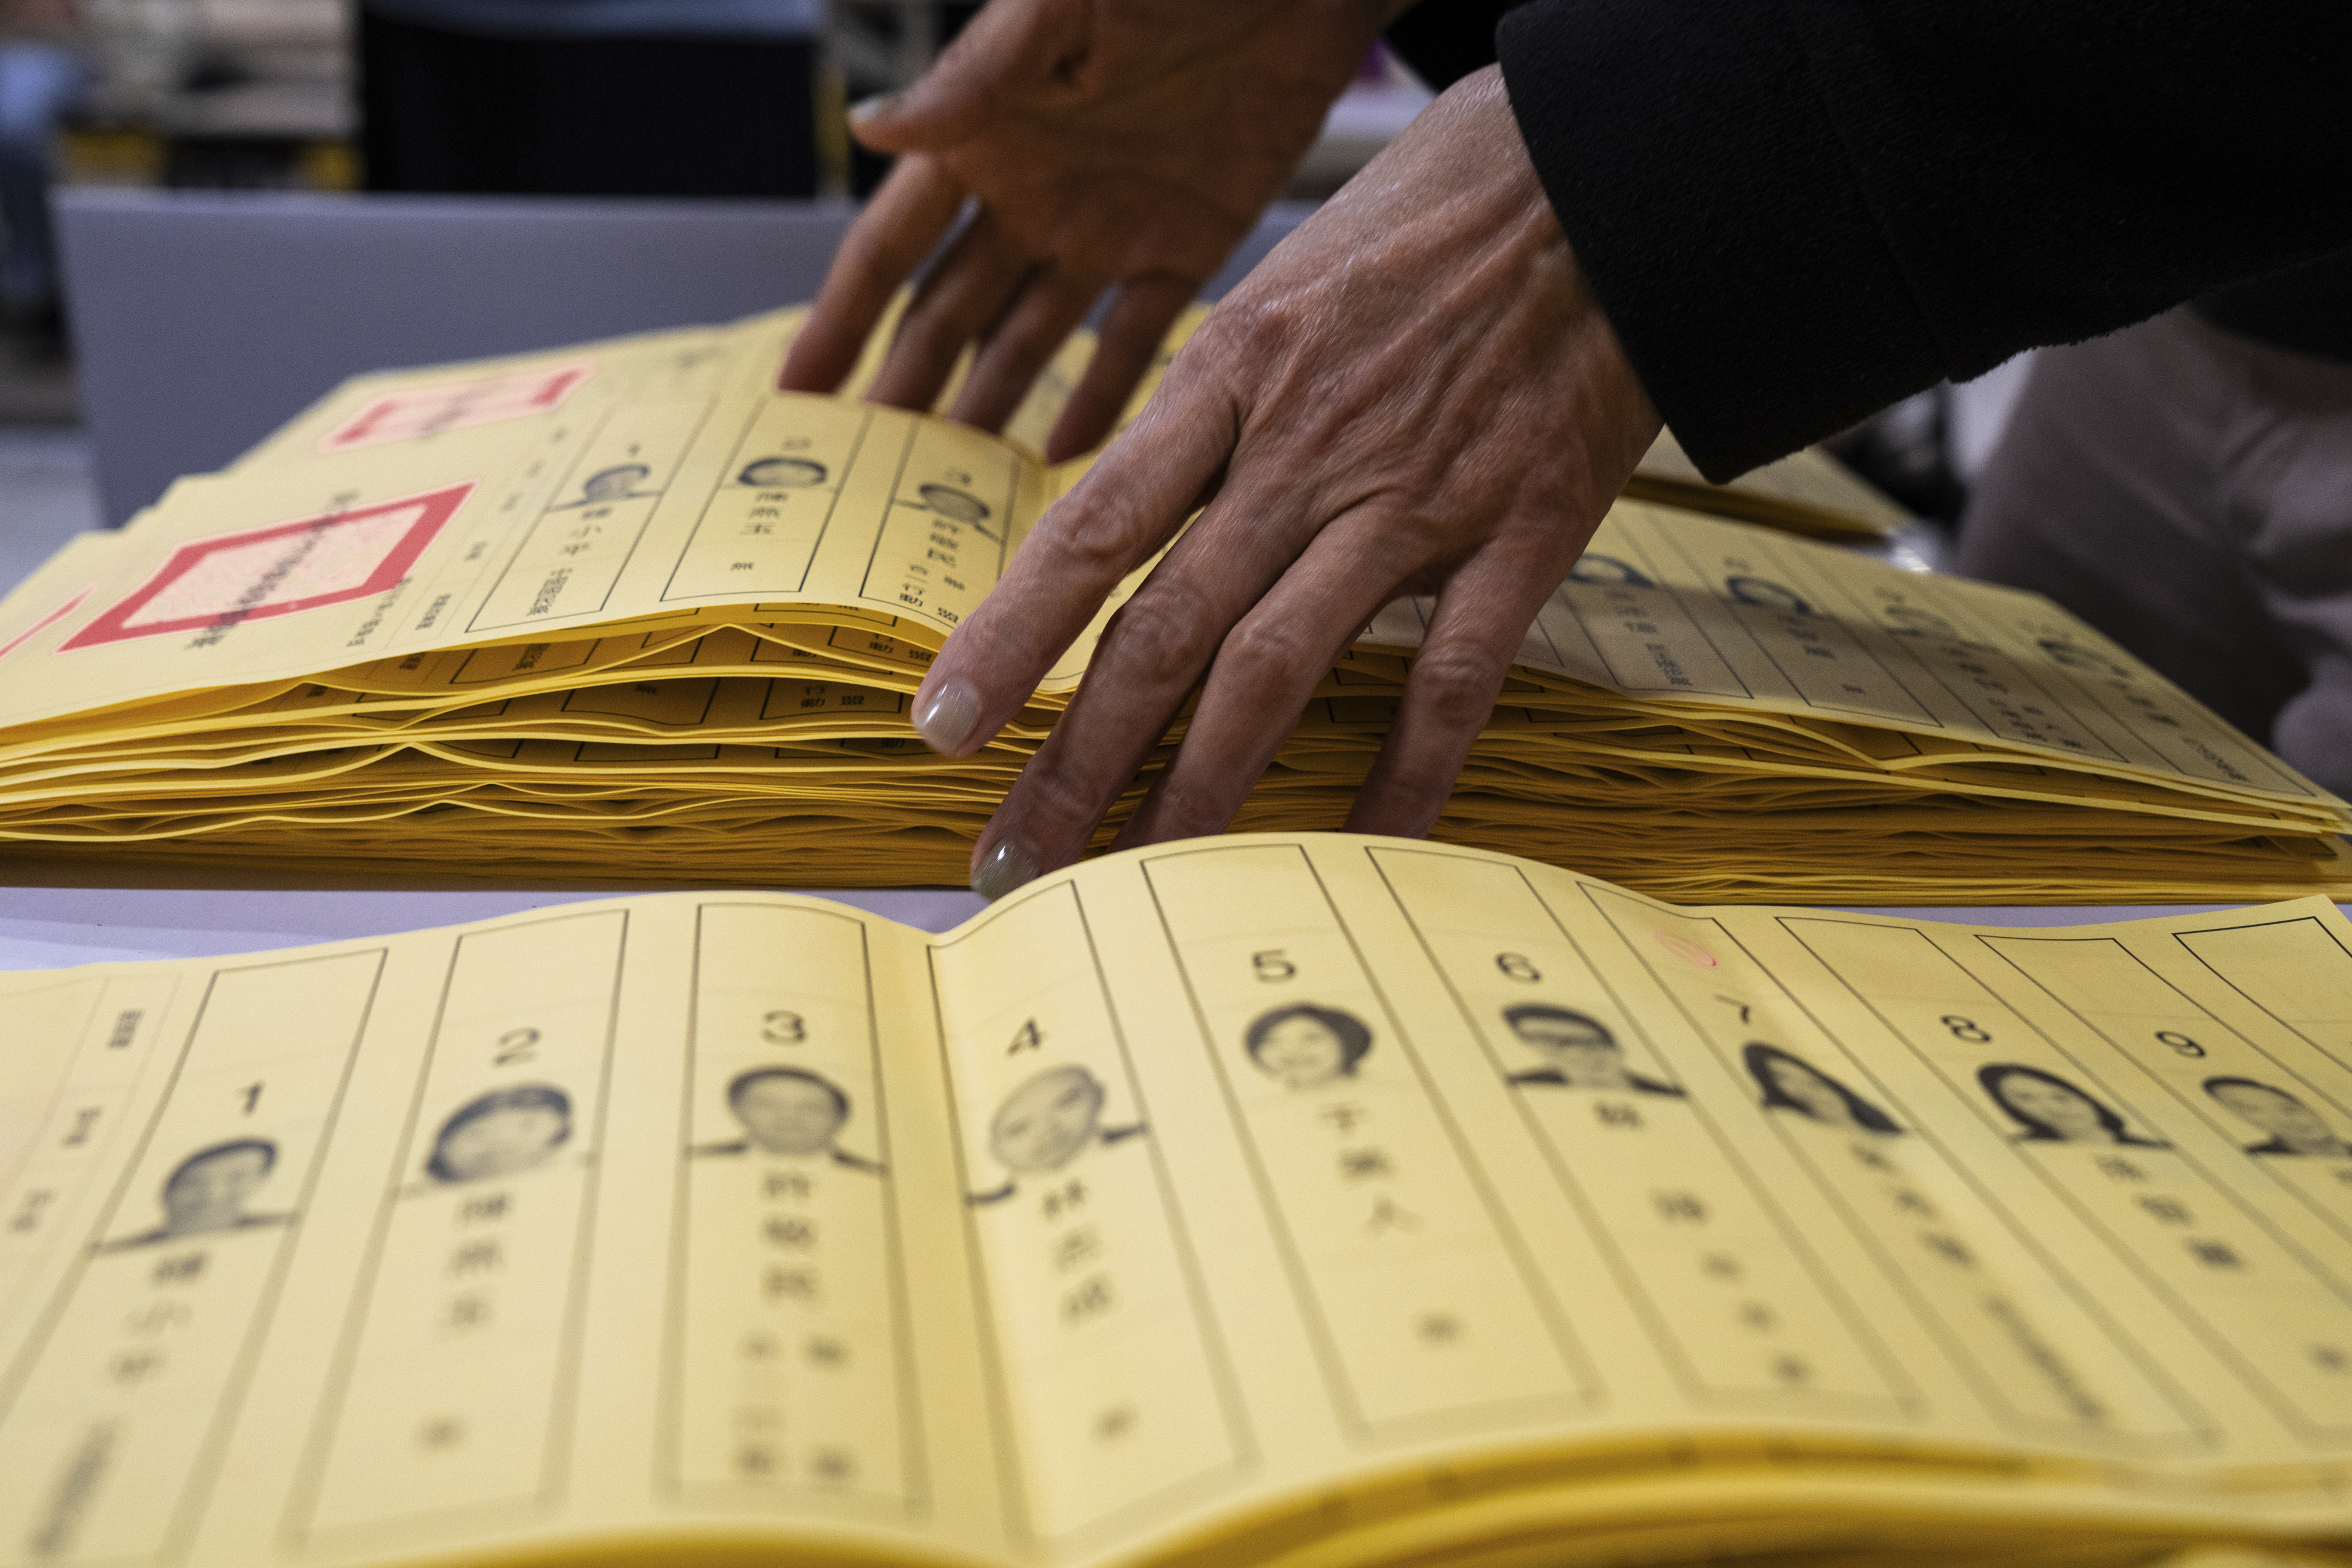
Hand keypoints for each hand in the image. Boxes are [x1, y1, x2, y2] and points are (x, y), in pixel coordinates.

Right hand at [778, 0, 1394, 461]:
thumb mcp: (1059, 7)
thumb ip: (971, 75)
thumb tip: (868, 128)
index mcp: (985, 135)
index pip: (892, 248)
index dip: (841, 321)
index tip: (797, 395)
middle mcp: (1035, 192)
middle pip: (949, 314)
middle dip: (906, 393)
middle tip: (866, 480)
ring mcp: (1108, 224)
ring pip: (1030, 342)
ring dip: (992, 410)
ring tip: (952, 494)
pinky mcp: (1189, 243)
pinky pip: (1135, 344)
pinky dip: (1103, 405)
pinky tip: (1070, 470)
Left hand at [907, 65, 1663, 896]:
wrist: (1599, 178)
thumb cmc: (1429, 225)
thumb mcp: (1283, 290)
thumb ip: (1213, 414)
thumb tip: (1138, 520)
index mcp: (1231, 378)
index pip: (1091, 530)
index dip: (1008, 637)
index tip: (942, 724)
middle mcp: (1301, 452)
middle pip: (1163, 628)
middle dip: (1077, 756)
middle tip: (1013, 853)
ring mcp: (1410, 499)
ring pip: (1277, 667)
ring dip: (1199, 784)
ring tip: (1140, 872)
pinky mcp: (1518, 534)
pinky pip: (1450, 681)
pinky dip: (1405, 775)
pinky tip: (1363, 847)